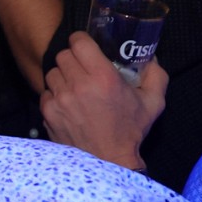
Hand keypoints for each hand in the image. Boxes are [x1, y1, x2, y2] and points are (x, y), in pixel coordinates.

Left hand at [41, 32, 166, 171]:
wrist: (108, 160)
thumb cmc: (130, 130)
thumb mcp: (153, 102)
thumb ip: (155, 75)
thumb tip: (150, 56)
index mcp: (103, 77)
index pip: (78, 42)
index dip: (81, 41)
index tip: (86, 46)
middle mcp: (78, 85)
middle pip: (63, 55)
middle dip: (73, 58)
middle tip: (83, 67)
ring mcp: (60, 99)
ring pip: (52, 72)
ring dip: (62, 75)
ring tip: (75, 85)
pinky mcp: (48, 112)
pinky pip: (45, 92)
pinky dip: (54, 93)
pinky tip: (68, 102)